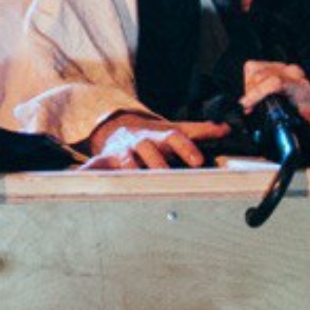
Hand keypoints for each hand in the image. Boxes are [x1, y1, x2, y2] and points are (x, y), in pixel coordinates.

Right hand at [80, 116, 229, 169]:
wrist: (120, 129)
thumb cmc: (154, 136)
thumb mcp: (176, 129)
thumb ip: (202, 131)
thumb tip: (228, 127)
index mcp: (160, 134)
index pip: (175, 137)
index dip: (186, 148)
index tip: (198, 161)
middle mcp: (141, 140)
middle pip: (150, 150)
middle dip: (158, 163)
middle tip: (168, 177)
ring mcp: (123, 150)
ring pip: (126, 160)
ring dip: (130, 169)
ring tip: (137, 182)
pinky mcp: (106, 159)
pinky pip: (95, 165)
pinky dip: (87, 171)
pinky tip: (80, 176)